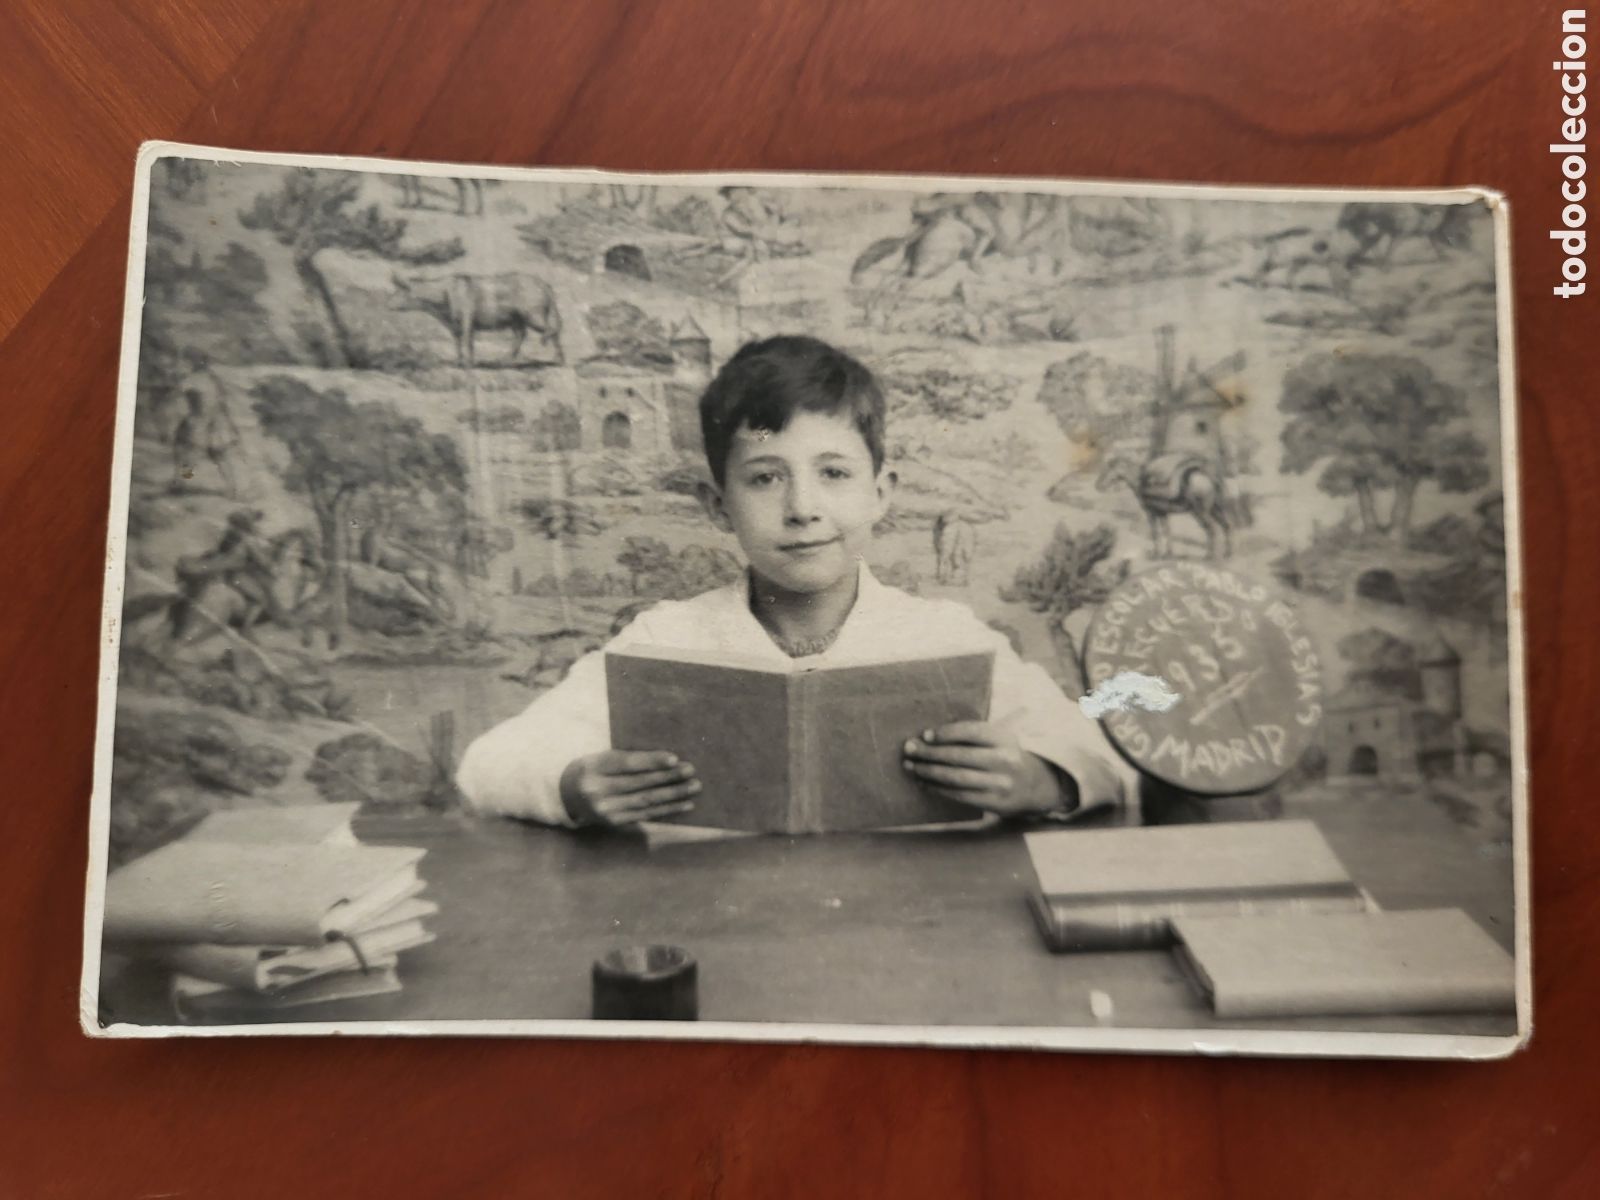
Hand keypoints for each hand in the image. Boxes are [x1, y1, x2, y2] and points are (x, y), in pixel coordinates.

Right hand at [560, 750, 699, 828]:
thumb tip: (668, 759)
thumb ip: (628, 758)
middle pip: (639, 783)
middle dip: (668, 777)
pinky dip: (668, 809)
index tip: (674, 758)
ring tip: (693, 786)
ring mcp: (606, 810)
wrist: (567, 795)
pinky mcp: (615, 823)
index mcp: (592, 768)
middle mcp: (596, 791)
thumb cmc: (594, 769)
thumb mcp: (602, 757)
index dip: (651, 761)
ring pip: (646, 801)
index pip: (626, 763)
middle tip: (690, 770)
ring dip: (673, 795)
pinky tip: (685, 804)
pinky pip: (646, 815)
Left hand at [901, 721, 1067, 817]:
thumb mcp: (997, 739)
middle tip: (909, 750)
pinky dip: (938, 789)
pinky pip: (960, 795)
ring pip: (957, 778)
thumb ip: (970, 736)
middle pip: (959, 755)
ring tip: (911, 767)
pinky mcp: (995, 802)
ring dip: (929, 772)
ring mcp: (1000, 783)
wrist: (1035, 785)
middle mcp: (1004, 760)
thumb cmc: (1003, 756)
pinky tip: (924, 783)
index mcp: (1004, 738)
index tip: (926, 735)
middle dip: (930, 753)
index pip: (971, 731)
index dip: (946, 733)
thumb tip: (926, 737)